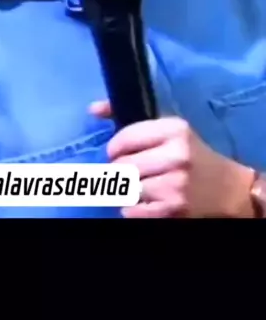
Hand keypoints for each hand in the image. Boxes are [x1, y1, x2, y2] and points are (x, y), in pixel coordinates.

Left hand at [90, 101, 254, 217]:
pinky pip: (130, 210)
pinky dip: (132, 207)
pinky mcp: (173, 209)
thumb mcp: (169, 129)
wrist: (227, 189)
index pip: (123, 139)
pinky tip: (147, 200)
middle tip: (131, 171)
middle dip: (120, 170)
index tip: (119, 152)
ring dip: (127, 189)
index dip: (114, 148)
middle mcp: (176, 155)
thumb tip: (93, 109)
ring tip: (142, 184)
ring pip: (125, 188)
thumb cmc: (192, 154)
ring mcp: (175, 184)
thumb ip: (129, 117)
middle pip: (121, 166)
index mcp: (174, 130)